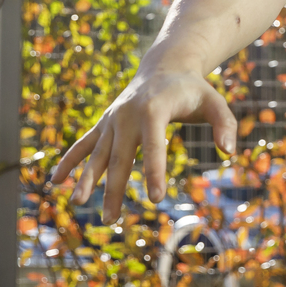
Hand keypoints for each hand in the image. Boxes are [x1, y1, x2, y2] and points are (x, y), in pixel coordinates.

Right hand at [51, 68, 237, 220]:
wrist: (165, 66)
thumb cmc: (193, 90)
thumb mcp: (215, 102)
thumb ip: (225, 125)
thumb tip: (229, 152)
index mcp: (154, 109)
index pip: (153, 145)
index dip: (154, 171)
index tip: (155, 198)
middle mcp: (128, 115)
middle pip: (120, 157)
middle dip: (115, 189)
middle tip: (112, 220)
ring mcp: (112, 119)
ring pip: (98, 154)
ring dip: (87, 180)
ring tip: (78, 205)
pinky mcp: (104, 123)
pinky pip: (84, 144)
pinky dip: (69, 161)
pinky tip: (56, 182)